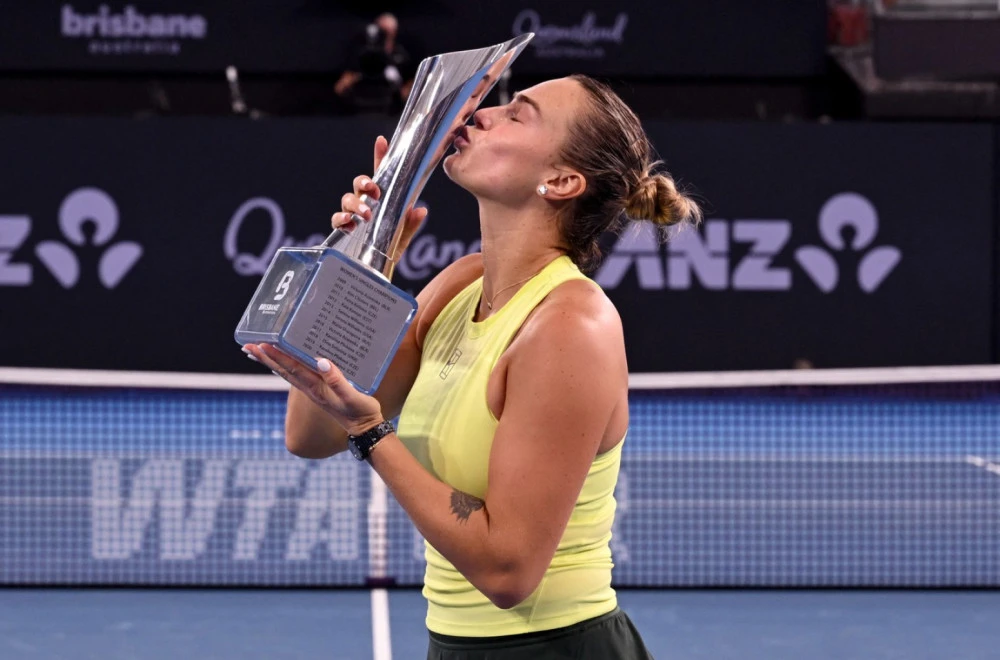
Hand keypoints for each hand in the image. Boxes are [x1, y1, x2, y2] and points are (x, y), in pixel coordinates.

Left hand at [243, 343, 384, 436]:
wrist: (365, 429)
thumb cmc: (360, 412)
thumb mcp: (352, 396)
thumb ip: (338, 381)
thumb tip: (321, 362)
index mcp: (316, 388)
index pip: (292, 369)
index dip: (277, 356)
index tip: (261, 344)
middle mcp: (311, 388)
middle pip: (283, 371)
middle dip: (266, 358)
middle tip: (248, 346)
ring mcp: (313, 390)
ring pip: (287, 373)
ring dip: (271, 362)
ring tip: (257, 352)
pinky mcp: (319, 390)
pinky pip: (297, 376)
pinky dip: (285, 367)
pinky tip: (283, 362)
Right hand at [332, 135, 427, 259]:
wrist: (375, 272)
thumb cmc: (389, 249)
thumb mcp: (403, 237)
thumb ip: (410, 224)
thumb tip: (420, 210)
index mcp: (382, 200)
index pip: (380, 175)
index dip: (380, 157)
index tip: (382, 142)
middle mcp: (365, 204)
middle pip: (359, 183)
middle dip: (364, 183)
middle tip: (373, 191)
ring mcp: (352, 215)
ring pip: (347, 199)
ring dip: (356, 204)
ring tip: (365, 214)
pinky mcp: (343, 229)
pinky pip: (337, 219)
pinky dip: (341, 219)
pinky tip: (348, 224)